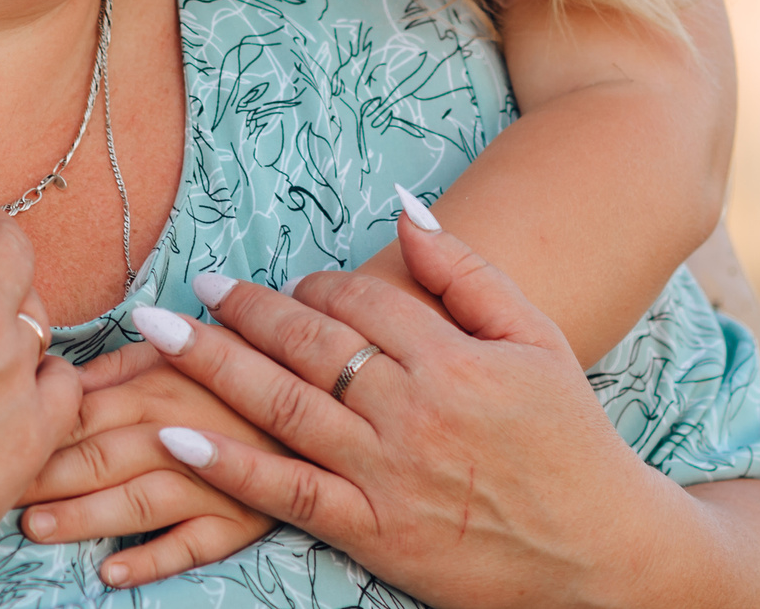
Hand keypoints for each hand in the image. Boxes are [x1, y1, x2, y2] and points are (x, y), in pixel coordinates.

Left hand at [16, 341, 284, 586]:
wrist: (332, 385)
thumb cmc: (247, 361)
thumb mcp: (185, 345)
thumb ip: (122, 363)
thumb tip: (60, 377)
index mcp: (163, 383)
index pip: (83, 413)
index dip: (35, 434)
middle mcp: (184, 429)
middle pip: (102, 457)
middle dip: (45, 479)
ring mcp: (215, 477)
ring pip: (138, 501)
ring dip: (85, 516)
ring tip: (36, 529)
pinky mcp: (242, 518)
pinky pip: (193, 546)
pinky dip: (153, 559)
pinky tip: (111, 571)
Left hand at [133, 202, 702, 608]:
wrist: (599, 551)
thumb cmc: (570, 439)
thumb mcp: (536, 339)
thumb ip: (467, 273)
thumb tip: (403, 208)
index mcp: (452, 359)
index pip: (361, 301)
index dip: (316, 284)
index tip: (291, 280)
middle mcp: (411, 411)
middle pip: (308, 344)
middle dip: (243, 309)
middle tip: (196, 285)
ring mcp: (386, 475)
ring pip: (283, 406)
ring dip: (213, 364)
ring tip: (160, 333)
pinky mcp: (372, 534)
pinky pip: (286, 493)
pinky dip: (228, 463)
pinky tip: (177, 436)